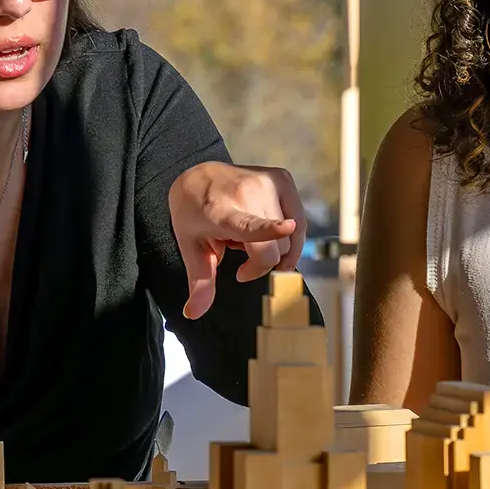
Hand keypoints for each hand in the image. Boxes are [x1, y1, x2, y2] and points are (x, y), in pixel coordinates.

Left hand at [170, 161, 306, 318]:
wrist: (196, 175)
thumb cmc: (193, 213)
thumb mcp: (190, 247)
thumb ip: (200, 281)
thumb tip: (194, 313)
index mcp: (222, 212)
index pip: (249, 224)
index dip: (270, 229)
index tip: (287, 228)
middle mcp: (248, 194)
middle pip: (275, 248)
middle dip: (260, 262)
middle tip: (237, 254)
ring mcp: (268, 182)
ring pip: (291, 237)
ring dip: (273, 245)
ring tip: (248, 235)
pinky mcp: (283, 178)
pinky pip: (299, 222)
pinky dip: (288, 233)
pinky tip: (269, 231)